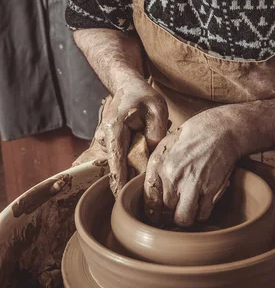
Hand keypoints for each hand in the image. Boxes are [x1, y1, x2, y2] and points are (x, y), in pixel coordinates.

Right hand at [74, 82, 167, 196]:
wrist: (127, 86)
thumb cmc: (143, 97)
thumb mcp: (157, 110)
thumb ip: (156, 134)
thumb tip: (152, 158)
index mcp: (114, 129)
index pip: (116, 162)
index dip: (120, 182)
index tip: (121, 201)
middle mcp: (104, 138)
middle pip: (119, 166)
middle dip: (134, 173)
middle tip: (152, 175)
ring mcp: (105, 142)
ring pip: (121, 162)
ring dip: (135, 163)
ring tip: (148, 148)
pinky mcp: (109, 145)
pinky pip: (122, 157)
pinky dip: (132, 157)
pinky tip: (142, 146)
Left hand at [144, 108, 241, 226]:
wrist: (222, 129)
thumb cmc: (194, 134)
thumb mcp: (167, 144)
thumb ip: (156, 166)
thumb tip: (149, 188)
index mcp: (159, 165)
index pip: (149, 201)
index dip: (153, 213)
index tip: (157, 215)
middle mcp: (173, 176)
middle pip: (165, 213)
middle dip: (169, 214)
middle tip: (175, 210)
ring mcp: (192, 184)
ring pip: (183, 219)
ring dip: (185, 217)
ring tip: (188, 209)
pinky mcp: (210, 189)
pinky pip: (203, 214)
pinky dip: (202, 212)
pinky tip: (202, 202)